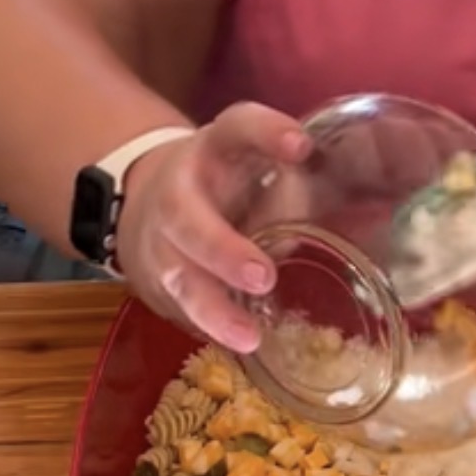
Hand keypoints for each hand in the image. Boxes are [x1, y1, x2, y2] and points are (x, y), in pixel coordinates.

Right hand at [116, 102, 311, 352]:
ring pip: (178, 276)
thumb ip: (290, 195)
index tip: (302, 147)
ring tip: (248, 337)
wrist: (142, 204)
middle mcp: (178, 191)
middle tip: (262, 277)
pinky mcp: (154, 281)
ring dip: (213, 309)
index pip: (237, 127)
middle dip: (223, 250)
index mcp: (212, 149)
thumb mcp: (252, 170)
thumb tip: (333, 231)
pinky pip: (179, 309)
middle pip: (189, 219)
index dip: (266, 132)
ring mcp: (159, 240)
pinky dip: (207, 330)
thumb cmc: (222, 186)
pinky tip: (237, 348)